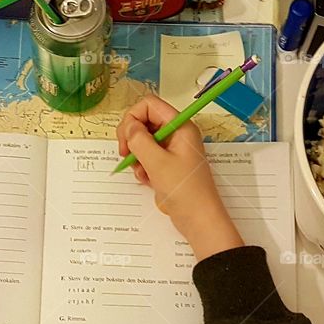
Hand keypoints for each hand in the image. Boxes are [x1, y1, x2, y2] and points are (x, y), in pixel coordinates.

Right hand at [116, 95, 242, 260]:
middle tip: (126, 154)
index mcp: (180, 126)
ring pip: (142, 140)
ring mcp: (171, 150)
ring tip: (142, 171)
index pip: (149, 105)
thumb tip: (128, 126)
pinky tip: (147, 179)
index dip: (133, 118)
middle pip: (144, 121)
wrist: (197, 218)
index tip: (127, 138)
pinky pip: (146, 157)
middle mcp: (176, 134)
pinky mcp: (167, 164)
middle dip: (131, 138)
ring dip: (136, 155)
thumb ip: (138, 140)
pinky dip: (142, 166)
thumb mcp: (157, 162)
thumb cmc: (186, 190)